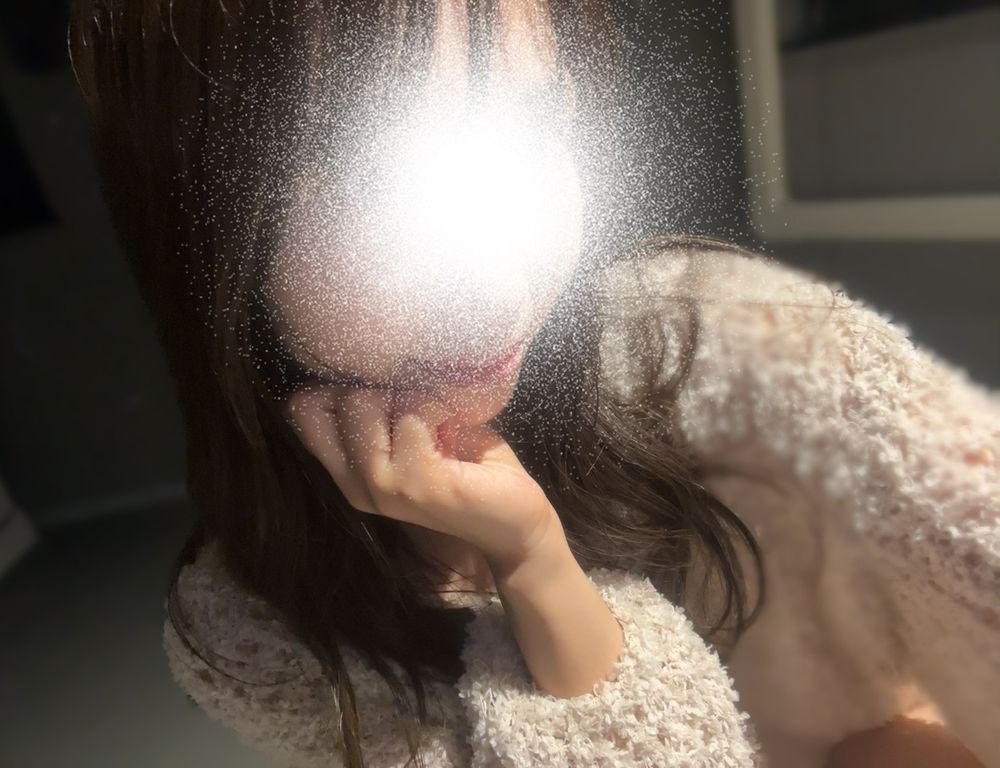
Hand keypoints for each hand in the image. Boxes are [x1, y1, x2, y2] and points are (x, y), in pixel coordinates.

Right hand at [286, 385, 558, 567]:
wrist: (518, 524)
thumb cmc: (474, 468)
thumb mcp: (420, 430)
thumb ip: (390, 404)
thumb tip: (375, 349)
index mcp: (352, 474)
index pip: (303, 411)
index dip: (342, 384)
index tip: (391, 389)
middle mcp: (359, 485)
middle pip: (337, 399)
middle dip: (385, 386)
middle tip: (427, 405)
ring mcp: (385, 487)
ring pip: (366, 402)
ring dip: (415, 393)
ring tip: (445, 415)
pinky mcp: (418, 484)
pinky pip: (414, 411)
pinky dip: (441, 403)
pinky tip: (459, 426)